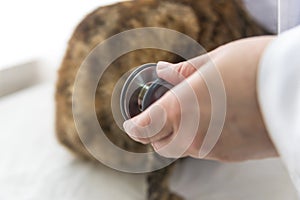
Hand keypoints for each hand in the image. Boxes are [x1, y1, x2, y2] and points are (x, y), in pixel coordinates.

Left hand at [123, 36, 277, 161]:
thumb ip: (184, 71)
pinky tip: (220, 120)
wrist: (297, 90)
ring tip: (198, 112)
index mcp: (181, 107)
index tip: (132, 123)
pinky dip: (204, 139)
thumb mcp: (215, 60)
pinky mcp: (232, 156)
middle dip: (157, 133)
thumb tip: (163, 71)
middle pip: (161, 145)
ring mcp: (213, 149)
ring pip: (185, 149)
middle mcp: (193, 134)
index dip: (134, 126)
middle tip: (165, 115)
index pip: (143, 128)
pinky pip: (207, 151)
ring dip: (181, 135)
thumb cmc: (254, 67)